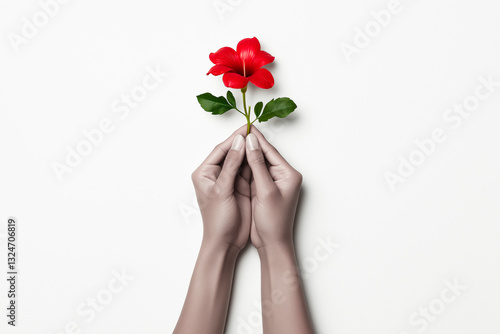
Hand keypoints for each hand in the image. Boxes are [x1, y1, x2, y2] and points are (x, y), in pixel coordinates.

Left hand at [191, 125, 250, 250]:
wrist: (226, 242)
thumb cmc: (218, 220)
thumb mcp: (223, 190)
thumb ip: (230, 166)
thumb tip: (238, 143)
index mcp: (205, 173)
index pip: (221, 150)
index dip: (234, 139)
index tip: (247, 129)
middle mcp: (216, 174)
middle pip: (231, 153)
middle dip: (244, 143)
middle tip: (257, 131)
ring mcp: (229, 180)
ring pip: (241, 161)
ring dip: (250, 152)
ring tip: (262, 141)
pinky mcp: (241, 187)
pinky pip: (248, 171)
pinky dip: (255, 163)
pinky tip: (263, 156)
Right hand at [245, 126, 302, 249]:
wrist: (272, 243)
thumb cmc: (273, 221)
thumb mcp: (265, 190)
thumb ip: (257, 165)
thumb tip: (251, 143)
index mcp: (288, 174)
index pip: (270, 151)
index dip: (256, 139)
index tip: (244, 127)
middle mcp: (282, 176)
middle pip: (263, 155)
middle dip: (250, 145)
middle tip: (236, 132)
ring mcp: (273, 183)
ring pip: (257, 164)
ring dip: (246, 155)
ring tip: (232, 143)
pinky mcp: (264, 190)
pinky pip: (253, 174)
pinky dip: (244, 168)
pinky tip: (234, 161)